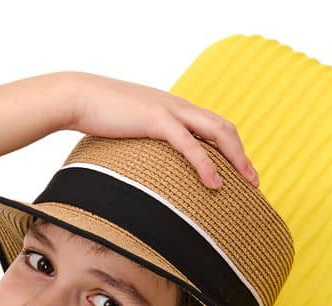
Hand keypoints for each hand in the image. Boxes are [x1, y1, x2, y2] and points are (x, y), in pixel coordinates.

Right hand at [60, 71, 259, 190]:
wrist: (78, 98)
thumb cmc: (100, 116)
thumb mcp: (131, 128)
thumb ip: (147, 140)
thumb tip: (153, 165)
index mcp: (174, 109)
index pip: (213, 125)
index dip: (231, 148)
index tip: (240, 172)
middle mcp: (178, 106)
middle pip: (223, 127)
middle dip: (241, 155)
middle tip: (253, 182)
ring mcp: (169, 111)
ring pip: (215, 131)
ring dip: (235, 157)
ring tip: (246, 182)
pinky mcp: (156, 119)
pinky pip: (189, 143)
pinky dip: (205, 163)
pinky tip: (215, 182)